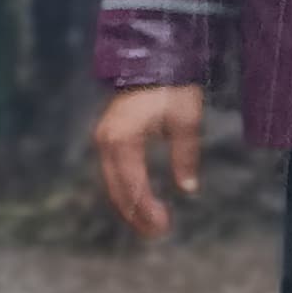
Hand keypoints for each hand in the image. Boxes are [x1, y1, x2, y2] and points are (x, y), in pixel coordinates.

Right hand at [94, 84, 203, 240]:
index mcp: (123, 141)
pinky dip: (126, 188)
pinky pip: (113, 171)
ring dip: (130, 204)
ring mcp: (103, 139)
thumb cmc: (172, 88)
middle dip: (136, 213)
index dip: (147, 210)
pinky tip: (141, 200)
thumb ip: (186, 156)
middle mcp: (106, 143)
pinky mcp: (108, 136)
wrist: (153, 59)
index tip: (163, 227)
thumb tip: (188, 188)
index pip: (133, 186)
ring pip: (112, 182)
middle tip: (158, 233)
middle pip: (117, 189)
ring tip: (151, 223)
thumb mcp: (186, 122)